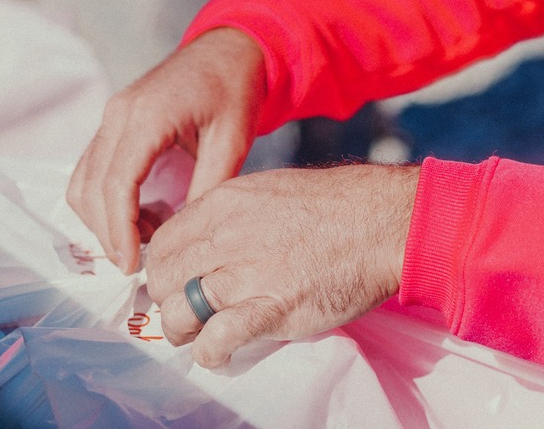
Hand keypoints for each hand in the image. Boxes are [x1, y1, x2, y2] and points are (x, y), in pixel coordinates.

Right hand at [68, 27, 266, 272]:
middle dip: (108, 233)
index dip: (119, 231)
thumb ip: (208, 187)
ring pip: (83, 181)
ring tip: (148, 236)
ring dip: (104, 218)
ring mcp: (111, 115)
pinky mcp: (112, 122)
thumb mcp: (233, 140)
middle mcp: (118, 113)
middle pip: (91, 188)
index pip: (117, 184)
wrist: (227, 48)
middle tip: (139, 263)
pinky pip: (92, 169)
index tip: (132, 266)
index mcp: (147, 115)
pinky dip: (105, 200)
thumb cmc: (234, 88)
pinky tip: (142, 213)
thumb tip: (185, 235)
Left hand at [145, 164, 417, 367]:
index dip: (163, 268)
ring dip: (181, 331)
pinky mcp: (271, 309)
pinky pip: (216, 340)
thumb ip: (230, 215)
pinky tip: (218, 353)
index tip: (175, 282)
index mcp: (223, 203)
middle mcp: (226, 236)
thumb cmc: (333, 206)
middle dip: (168, 300)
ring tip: (198, 335)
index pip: (163, 242)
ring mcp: (247, 273)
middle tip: (186, 311)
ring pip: (178, 312)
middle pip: (163, 278)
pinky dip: (209, 353)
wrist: (380, 222)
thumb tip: (203, 242)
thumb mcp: (267, 190)